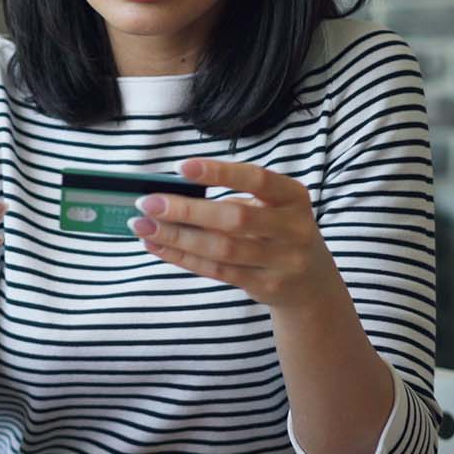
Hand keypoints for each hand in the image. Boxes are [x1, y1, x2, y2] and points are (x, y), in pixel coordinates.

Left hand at [127, 158, 341, 308]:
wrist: (311, 284)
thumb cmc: (277, 231)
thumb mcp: (271, 207)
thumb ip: (233, 198)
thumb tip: (171, 193)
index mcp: (293, 197)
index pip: (256, 179)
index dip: (219, 173)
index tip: (180, 166)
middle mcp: (293, 228)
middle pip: (234, 218)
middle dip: (186, 210)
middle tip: (147, 203)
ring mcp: (282, 261)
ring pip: (221, 249)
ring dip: (176, 236)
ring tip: (142, 226)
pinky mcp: (266, 286)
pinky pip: (217, 271)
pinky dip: (183, 257)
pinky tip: (158, 245)